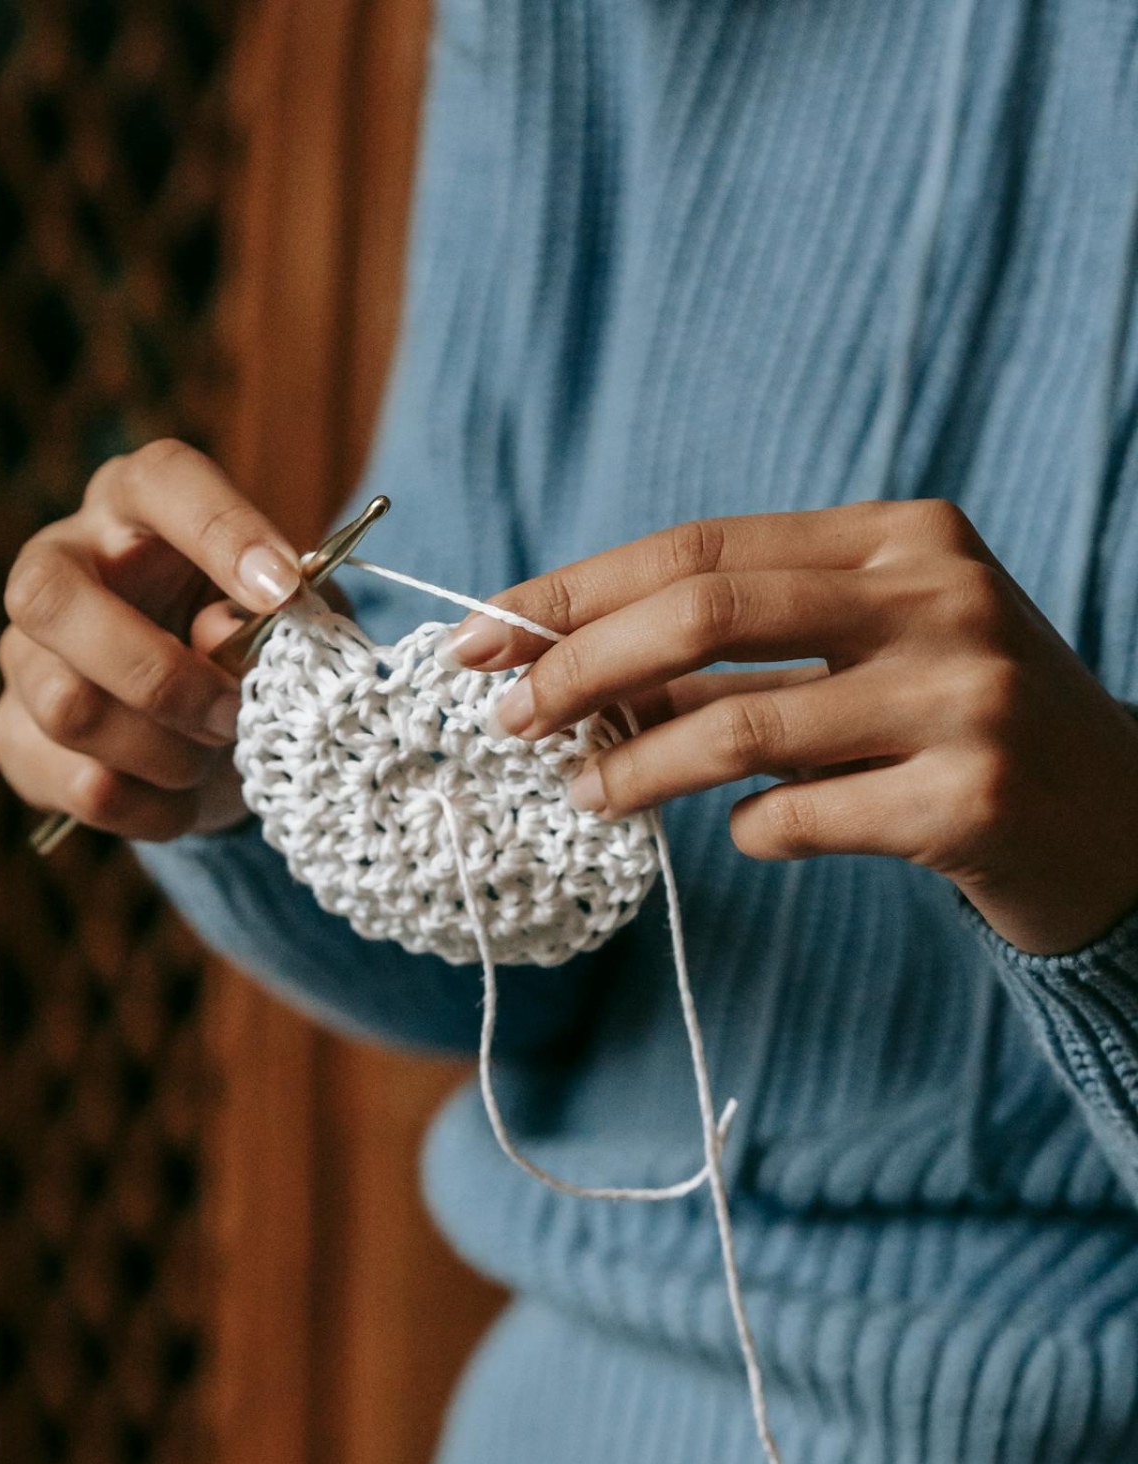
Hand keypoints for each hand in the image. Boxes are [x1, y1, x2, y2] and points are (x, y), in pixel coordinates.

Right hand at [0, 439, 301, 839]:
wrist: (217, 732)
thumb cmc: (255, 645)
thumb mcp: (291, 624)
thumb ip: (280, 618)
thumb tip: (224, 635)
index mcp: (139, 507)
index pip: (162, 482)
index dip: (222, 530)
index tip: (284, 590)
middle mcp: (62, 563)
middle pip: (48, 597)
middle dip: (158, 673)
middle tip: (232, 712)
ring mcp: (26, 654)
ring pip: (69, 708)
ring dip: (169, 752)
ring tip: (219, 753)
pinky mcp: (18, 736)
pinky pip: (85, 786)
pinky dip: (158, 807)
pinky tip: (188, 795)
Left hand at [441, 501, 1137, 954]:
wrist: (1120, 820)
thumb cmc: (961, 722)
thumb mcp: (876, 645)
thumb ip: (752, 643)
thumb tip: (574, 669)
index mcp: (903, 537)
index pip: (700, 548)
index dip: (576, 593)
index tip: (483, 637)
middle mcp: (939, 599)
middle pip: (705, 612)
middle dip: (577, 667)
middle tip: (507, 719)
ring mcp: (964, 698)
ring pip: (739, 725)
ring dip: (633, 769)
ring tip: (584, 795)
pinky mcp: (970, 801)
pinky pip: (799, 819)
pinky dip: (748, 832)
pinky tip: (748, 833)